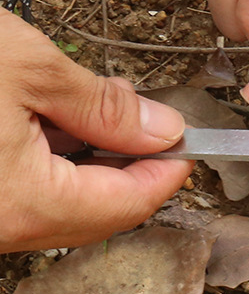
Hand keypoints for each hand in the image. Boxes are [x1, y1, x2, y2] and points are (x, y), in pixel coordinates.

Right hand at [0, 9, 192, 252]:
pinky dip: (47, 165)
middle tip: (142, 119)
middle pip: (97, 212)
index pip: (128, 204)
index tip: (186, 140)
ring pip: (59, 206)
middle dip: (129, 167)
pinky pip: (22, 197)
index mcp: (25, 204)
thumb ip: (100, 106)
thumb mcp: (22, 66)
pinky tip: (44, 124)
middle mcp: (1, 228)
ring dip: (87, 164)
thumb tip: (159, 129)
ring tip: (88, 111)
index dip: (167, 171)